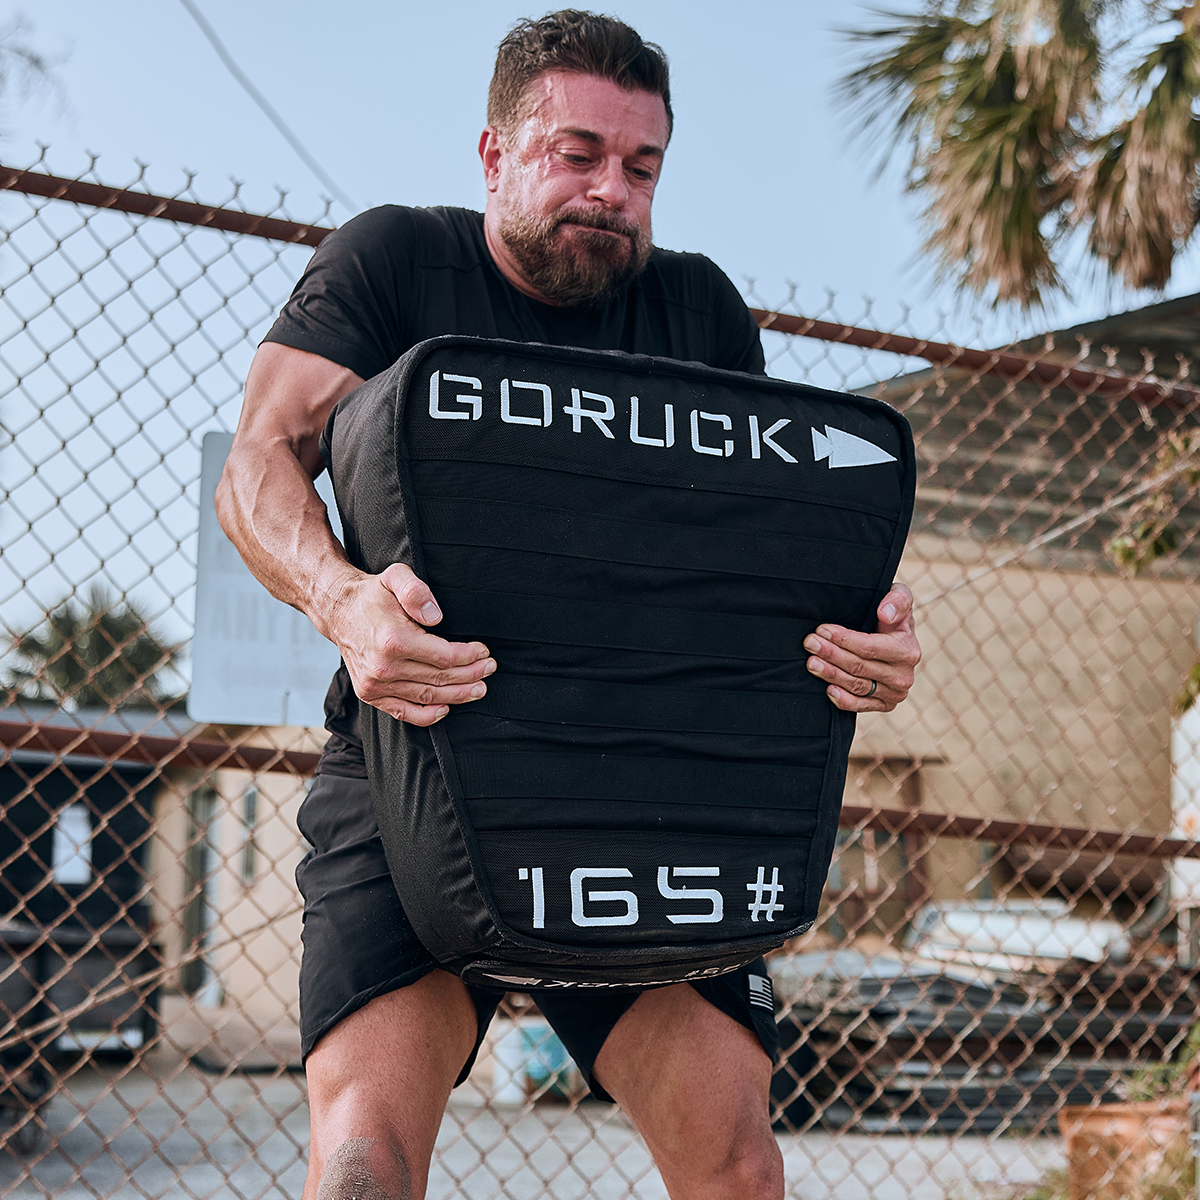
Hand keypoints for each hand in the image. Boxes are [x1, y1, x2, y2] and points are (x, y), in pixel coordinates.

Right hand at [329, 563, 495, 725]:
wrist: (339, 611)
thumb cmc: (372, 595)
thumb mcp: (395, 577)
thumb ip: (416, 591)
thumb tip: (436, 616)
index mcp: (394, 640)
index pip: (445, 656)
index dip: (469, 656)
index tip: (483, 651)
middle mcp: (383, 667)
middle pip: (440, 679)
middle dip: (471, 675)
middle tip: (488, 669)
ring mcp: (375, 684)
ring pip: (428, 697)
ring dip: (457, 695)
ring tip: (478, 689)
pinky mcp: (370, 694)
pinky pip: (404, 712)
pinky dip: (428, 715)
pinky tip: (446, 708)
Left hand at [803, 583, 919, 712]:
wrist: (896, 638)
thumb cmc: (893, 615)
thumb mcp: (899, 598)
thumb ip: (897, 600)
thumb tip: (885, 613)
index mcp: (908, 651)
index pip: (869, 647)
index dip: (843, 639)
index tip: (822, 630)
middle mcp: (904, 676)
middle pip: (859, 667)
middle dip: (831, 654)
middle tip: (809, 643)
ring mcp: (894, 694)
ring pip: (857, 686)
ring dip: (831, 674)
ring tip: (811, 663)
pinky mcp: (884, 705)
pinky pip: (861, 706)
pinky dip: (844, 700)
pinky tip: (828, 690)